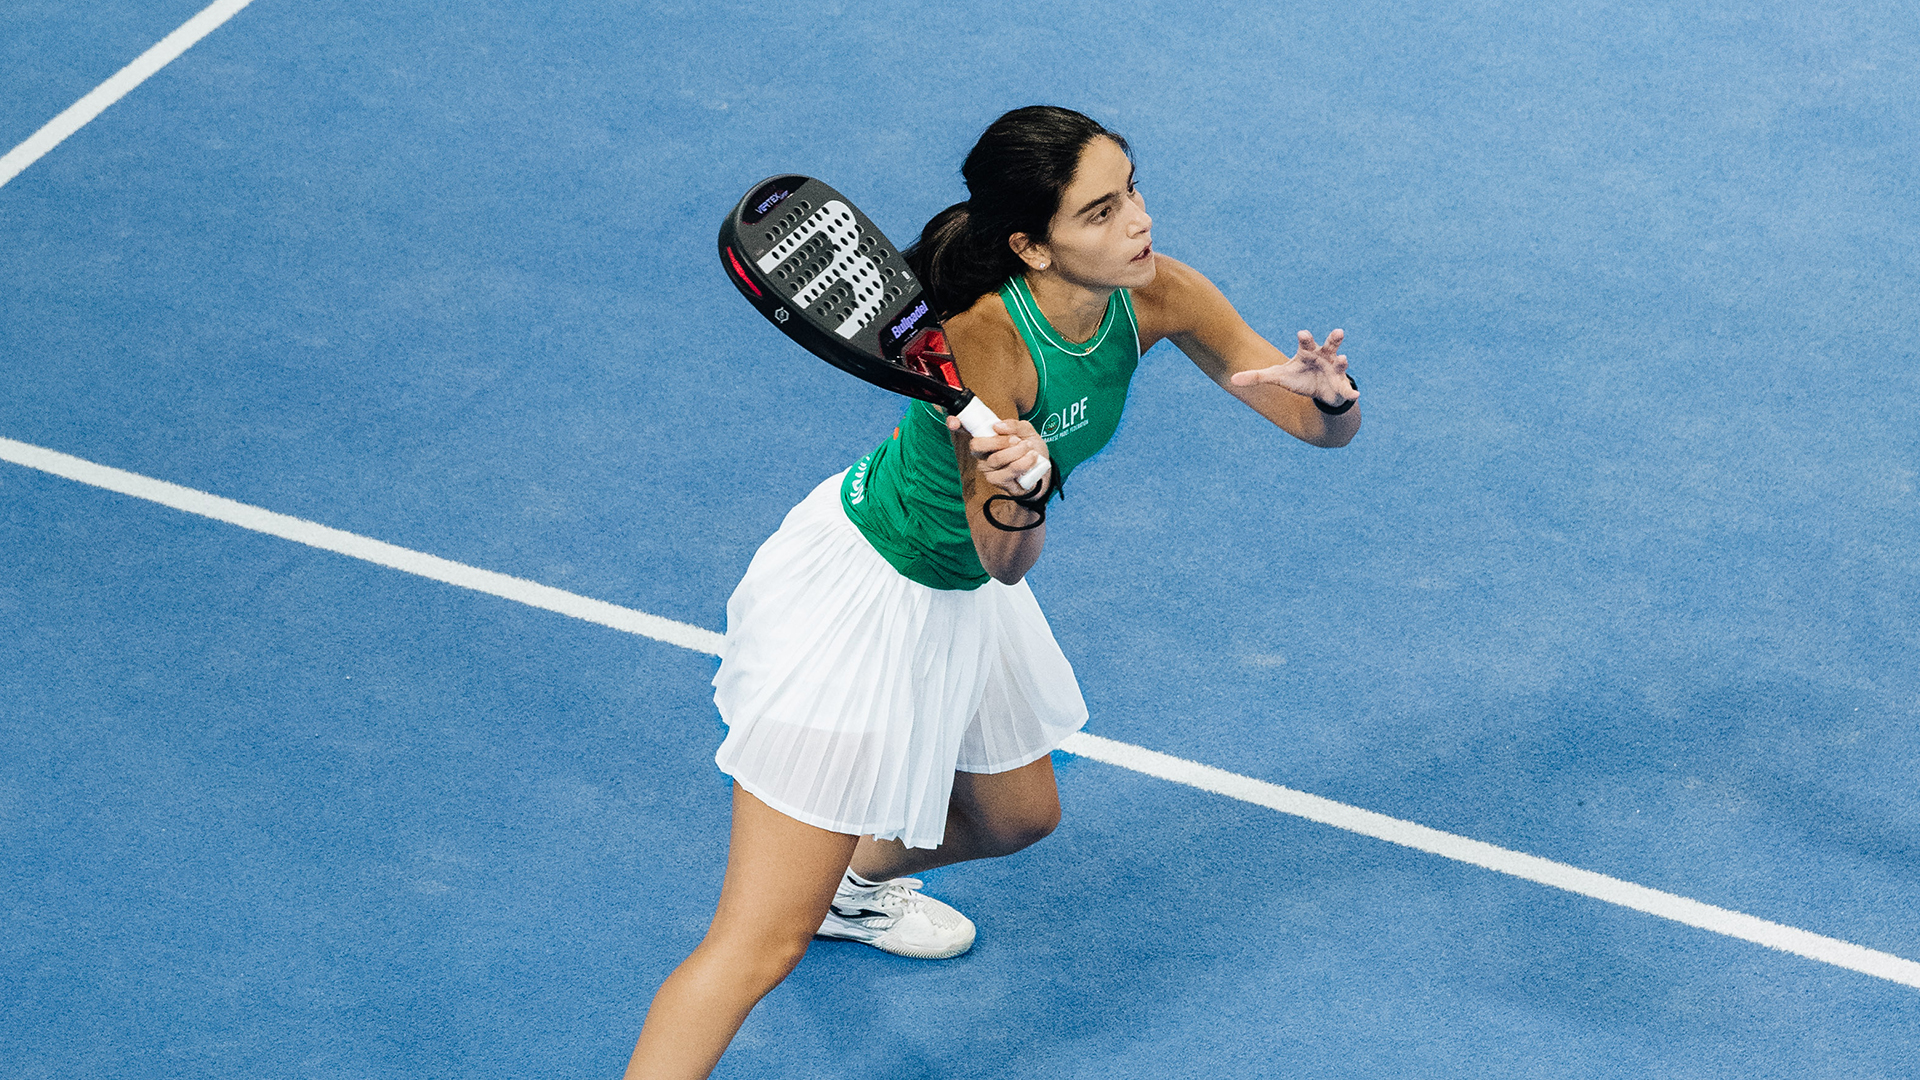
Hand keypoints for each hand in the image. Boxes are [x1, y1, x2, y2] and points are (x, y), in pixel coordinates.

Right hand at [947, 415, 1049, 494]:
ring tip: (1029, 448)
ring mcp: (987, 468)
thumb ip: (1014, 425)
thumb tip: (997, 426)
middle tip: (1017, 440)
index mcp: (985, 437)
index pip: (963, 429)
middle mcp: (981, 453)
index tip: (953, 422)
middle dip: (999, 441)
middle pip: (976, 446)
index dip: (954, 424)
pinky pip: (1007, 471)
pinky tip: (1031, 458)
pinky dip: (1022, 463)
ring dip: (1016, 452)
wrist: (1043, 469)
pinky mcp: (997, 481)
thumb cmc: (1030, 448)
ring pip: (995, 458)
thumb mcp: (1026, 431)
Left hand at [1229, 328, 1354, 405]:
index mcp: (1307, 352)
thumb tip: (1232, 380)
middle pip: (1329, 344)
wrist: (1317, 391)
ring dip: (1344, 360)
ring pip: (1341, 362)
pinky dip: (1351, 391)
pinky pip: (1347, 389)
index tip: (1302, 334)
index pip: (1306, 341)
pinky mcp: (1341, 384)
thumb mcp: (1277, 377)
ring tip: (1344, 359)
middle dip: (1333, 338)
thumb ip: (1256, 376)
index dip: (1305, 337)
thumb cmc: (1297, 377)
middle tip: (1338, 332)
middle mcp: (1323, 356)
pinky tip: (1356, 394)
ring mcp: (1334, 369)